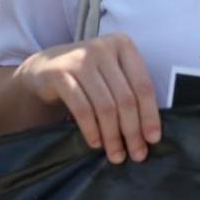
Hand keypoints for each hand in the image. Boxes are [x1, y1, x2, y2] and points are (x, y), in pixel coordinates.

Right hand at [17, 34, 160, 163]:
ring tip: (116, 155)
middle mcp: (101, 48)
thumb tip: (150, 133)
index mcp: (122, 44)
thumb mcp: (113, 73)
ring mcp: (79, 59)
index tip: (153, 139)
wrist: (46, 67)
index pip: (143, 85)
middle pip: (125, 98)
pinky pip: (82, 109)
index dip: (150, 115)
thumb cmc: (89, 76)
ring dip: (112, 136)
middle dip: (132, 131)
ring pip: (105, 106)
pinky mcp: (60, 74)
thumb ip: (131, 91)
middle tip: (137, 155)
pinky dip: (91, 130)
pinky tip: (96, 143)